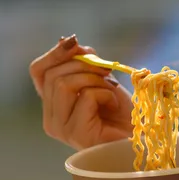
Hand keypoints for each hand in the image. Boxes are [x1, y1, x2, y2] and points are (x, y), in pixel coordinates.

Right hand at [29, 35, 133, 149]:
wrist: (140, 138)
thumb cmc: (121, 112)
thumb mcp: (99, 79)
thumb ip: (82, 63)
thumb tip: (68, 41)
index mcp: (52, 104)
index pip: (38, 71)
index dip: (55, 53)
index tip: (76, 43)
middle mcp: (50, 118)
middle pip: (53, 75)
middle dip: (83, 65)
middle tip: (106, 72)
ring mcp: (61, 128)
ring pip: (64, 84)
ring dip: (93, 79)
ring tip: (109, 89)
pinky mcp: (76, 133)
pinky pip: (85, 96)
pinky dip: (104, 94)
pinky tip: (112, 105)